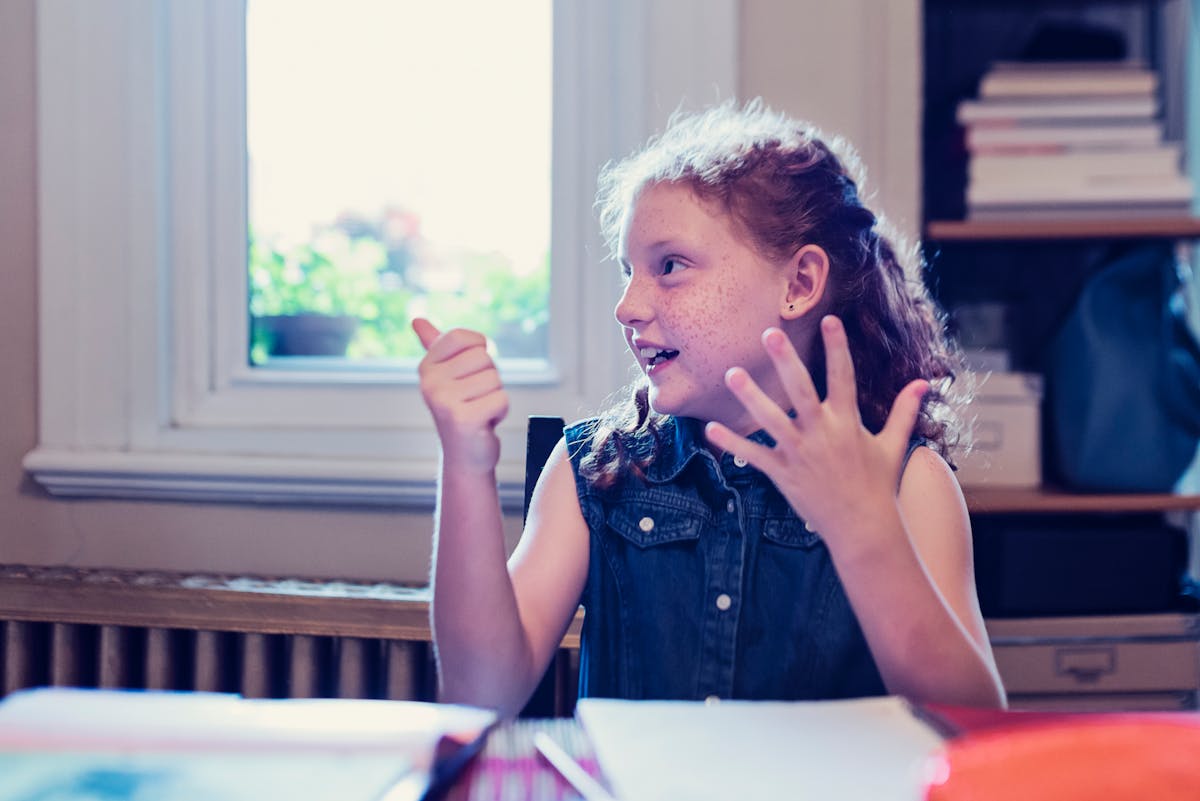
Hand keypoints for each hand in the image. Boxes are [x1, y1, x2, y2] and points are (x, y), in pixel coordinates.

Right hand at [413, 318, 508, 473]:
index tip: (470, 372)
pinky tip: (484, 423)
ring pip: (494, 379)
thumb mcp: (448, 375)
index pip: (464, 337)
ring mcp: (443, 400)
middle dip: (489, 378)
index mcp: (427, 366)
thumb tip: (416, 320)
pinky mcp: (462, 418)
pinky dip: (500, 412)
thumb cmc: (461, 409)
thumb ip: (435, 346)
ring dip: (494, 396)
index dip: (479, 351)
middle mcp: (430, 382)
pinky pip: (501, 399)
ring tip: (478, 410)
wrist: (465, 456)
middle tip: (475, 398)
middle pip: (484, 358)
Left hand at [704, 315, 927, 553]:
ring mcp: (801, 454)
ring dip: (751, 397)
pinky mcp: (784, 474)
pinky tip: (710, 427)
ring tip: (732, 373)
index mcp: (848, 423)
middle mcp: (822, 434)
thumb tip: (923, 382)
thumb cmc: (878, 485)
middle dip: (786, 361)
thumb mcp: (893, 445)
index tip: (829, 320)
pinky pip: (754, 455)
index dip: (838, 348)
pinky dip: (732, 443)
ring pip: (772, 421)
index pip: (844, 377)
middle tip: (769, 333)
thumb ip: (904, 411)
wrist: (863, 529)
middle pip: (801, 391)